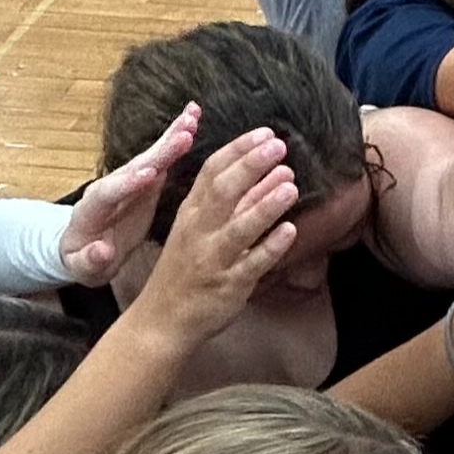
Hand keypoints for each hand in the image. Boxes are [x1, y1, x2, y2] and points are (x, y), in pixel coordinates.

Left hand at [60, 100, 200, 282]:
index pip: (110, 192)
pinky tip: (193, 121)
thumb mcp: (83, 267)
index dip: (129, 183)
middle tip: (184, 134)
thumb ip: (91, 259)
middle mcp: (111, 186)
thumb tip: (103, 251)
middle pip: (135, 165)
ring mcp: (129, 180)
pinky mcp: (145, 180)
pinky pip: (163, 158)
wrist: (84, 247)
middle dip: (159, 150)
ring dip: (172, 135)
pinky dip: (177, 139)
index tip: (150, 175)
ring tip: (194, 115)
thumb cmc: (82, 260)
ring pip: (151, 156)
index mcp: (93, 208)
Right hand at [130, 129, 302, 338]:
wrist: (162, 320)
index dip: (238, 151)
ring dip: (265, 203)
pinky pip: (252, 264)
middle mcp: (199, 231)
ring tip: (291, 182)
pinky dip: (271, 247)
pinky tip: (291, 231)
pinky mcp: (228, 285)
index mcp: (190, 214)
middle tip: (279, 146)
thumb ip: (234, 205)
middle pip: (223, 191)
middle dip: (251, 166)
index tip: (265, 134)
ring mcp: (213, 258)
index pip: (211, 171)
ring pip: (239, 226)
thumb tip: (268, 175)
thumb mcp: (200, 232)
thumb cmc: (185, 272)